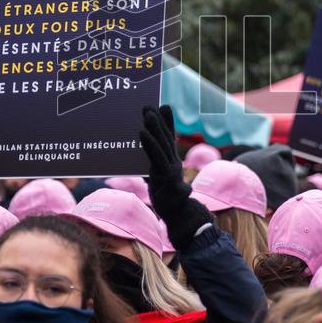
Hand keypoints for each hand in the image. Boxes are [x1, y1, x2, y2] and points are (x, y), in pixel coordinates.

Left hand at [140, 105, 212, 248]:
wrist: (179, 218)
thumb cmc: (167, 201)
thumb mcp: (158, 183)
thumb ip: (154, 171)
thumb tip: (148, 167)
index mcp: (170, 162)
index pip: (169, 138)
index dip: (167, 121)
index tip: (162, 106)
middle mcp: (173, 162)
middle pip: (165, 137)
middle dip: (158, 120)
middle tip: (148, 104)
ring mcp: (171, 169)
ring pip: (162, 144)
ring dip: (154, 126)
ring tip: (146, 113)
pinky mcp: (167, 177)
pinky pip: (156, 157)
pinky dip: (149, 143)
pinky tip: (141, 132)